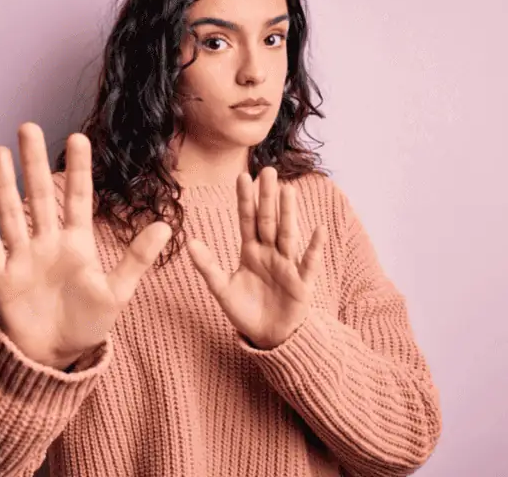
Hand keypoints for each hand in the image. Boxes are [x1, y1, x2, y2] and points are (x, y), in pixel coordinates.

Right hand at [0, 123, 170, 369]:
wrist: (54, 356)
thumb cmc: (87, 324)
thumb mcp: (117, 292)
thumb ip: (137, 259)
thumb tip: (167, 226)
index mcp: (76, 243)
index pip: (78, 199)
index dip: (79, 170)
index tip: (78, 137)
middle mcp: (47, 243)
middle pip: (40, 196)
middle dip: (34, 163)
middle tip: (28, 127)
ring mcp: (22, 259)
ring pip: (11, 214)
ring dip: (4, 185)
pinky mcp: (3, 281)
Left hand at [187, 167, 326, 349]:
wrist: (269, 337)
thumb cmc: (246, 311)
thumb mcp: (222, 289)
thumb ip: (208, 267)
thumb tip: (189, 242)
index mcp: (251, 251)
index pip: (247, 220)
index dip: (245, 200)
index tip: (242, 175)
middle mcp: (270, 253)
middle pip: (268, 221)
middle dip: (268, 197)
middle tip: (269, 171)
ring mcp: (287, 266)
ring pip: (287, 235)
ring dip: (288, 214)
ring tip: (288, 191)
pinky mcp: (301, 283)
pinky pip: (308, 263)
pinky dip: (314, 248)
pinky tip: (318, 229)